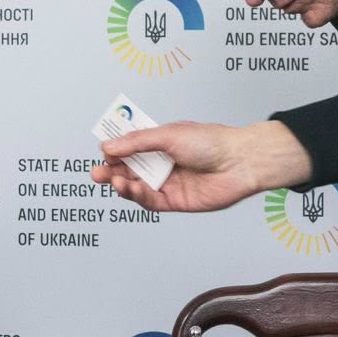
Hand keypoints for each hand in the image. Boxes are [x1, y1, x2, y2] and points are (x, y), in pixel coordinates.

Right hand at [91, 120, 312, 212]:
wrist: (240, 162)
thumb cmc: (211, 142)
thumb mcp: (168, 135)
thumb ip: (137, 143)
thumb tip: (108, 146)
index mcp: (161, 143)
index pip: (130, 149)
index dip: (115, 152)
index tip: (104, 152)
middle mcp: (163, 164)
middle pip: (130, 170)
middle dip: (112, 171)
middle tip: (97, 173)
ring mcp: (169, 183)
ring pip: (137, 187)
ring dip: (122, 185)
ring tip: (112, 181)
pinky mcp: (176, 202)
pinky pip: (151, 201)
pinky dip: (137, 196)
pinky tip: (129, 189)